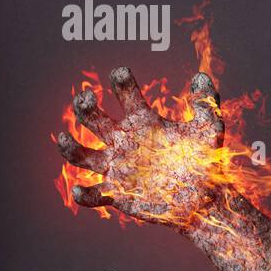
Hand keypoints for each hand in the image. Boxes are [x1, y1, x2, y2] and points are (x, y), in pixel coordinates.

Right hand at [53, 64, 270, 270]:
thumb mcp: (209, 129)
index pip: (126, 95)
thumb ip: (205, 103)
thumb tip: (201, 76)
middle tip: (87, 97)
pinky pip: (93, 194)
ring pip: (82, 155)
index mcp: (144, 122)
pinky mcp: (118, 194)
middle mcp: (125, 141)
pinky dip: (82, 193)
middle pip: (94, 119)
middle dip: (85, 107)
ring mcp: (118, 167)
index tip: (120, 72)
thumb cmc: (206, 162)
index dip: (121, 82)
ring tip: (62, 137)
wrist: (206, 198)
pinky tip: (79, 190)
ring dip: (69, 147)